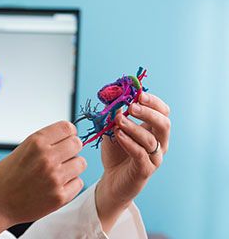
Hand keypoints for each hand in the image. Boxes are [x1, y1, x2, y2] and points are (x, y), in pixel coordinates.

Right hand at [0, 121, 86, 237]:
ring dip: (72, 167)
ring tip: (57, 173)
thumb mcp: (22, 149)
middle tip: (62, 157)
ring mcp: (54, 178)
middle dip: (71, 149)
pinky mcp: (59, 196)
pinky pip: (78, 183)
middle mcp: (47, 158)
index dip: (69, 133)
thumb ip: (45, 142)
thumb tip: (69, 136)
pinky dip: (70, 184)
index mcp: (36, 142)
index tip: (66, 138)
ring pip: (81, 163)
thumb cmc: (6, 176)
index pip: (67, 127)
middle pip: (77, 144)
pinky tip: (56, 186)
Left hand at [96, 92, 170, 231]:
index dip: (153, 102)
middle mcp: (160, 143)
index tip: (138, 94)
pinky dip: (129, 143)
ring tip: (118, 121)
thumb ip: (115, 113)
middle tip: (132, 106)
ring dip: (134, 127)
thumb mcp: (113, 128)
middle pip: (164, 124)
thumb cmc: (116, 152)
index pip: (163, 112)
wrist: (111, 180)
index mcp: (155, 130)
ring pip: (151, 140)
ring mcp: (154, 158)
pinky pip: (140, 155)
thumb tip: (113, 94)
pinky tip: (118, 135)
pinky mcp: (144, 170)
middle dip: (148, 113)